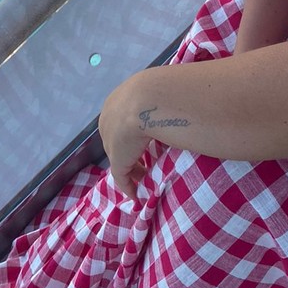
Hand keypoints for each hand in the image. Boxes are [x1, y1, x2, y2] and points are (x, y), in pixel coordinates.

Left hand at [98, 73, 150, 200]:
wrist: (149, 99)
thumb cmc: (161, 91)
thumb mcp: (158, 92)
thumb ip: (161, 100)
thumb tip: (178, 103)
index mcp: (118, 100)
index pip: (122, 120)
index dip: (134, 134)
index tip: (147, 143)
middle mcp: (109, 118)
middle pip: (118, 140)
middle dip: (131, 153)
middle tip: (147, 164)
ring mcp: (110, 139)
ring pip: (120, 158)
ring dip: (132, 169)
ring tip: (146, 179)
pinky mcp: (117, 158)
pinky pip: (122, 177)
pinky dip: (129, 187)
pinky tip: (139, 196)